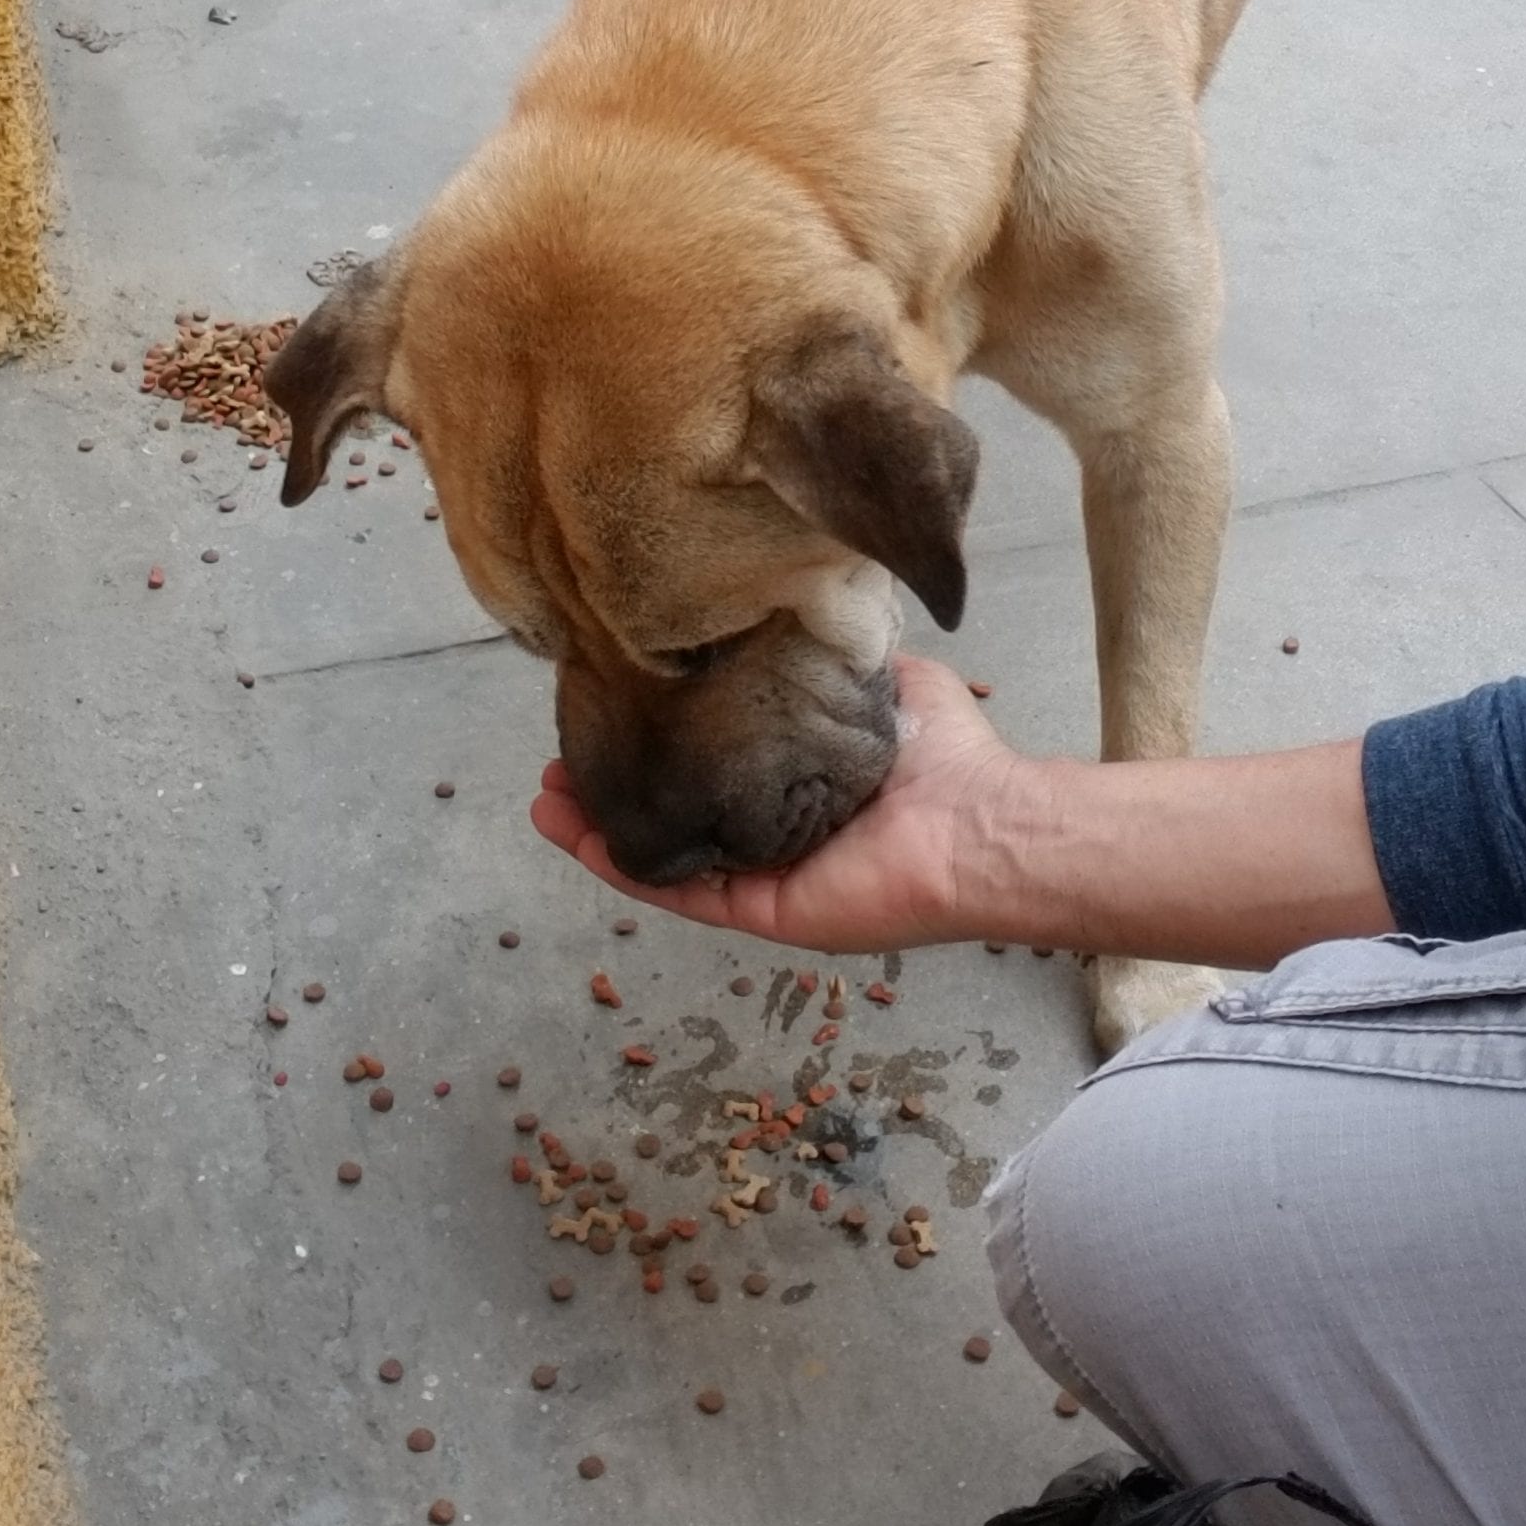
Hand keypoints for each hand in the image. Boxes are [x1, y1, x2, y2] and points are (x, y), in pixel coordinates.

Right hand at [527, 654, 1042, 954]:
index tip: (610, 710)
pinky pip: (683, 892)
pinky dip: (629, 869)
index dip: (659, 744)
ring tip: (545, 805)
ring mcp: (765, 879)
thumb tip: (804, 615)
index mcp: (798, 790)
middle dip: (613, 791)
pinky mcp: (766, 910)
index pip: (712, 771)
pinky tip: (581, 839)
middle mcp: (774, 837)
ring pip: (664, 858)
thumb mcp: (889, 685)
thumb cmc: (951, 758)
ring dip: (602, 833)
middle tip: (556, 768)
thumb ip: (842, 661)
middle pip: (675, 817)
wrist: (981, 822)